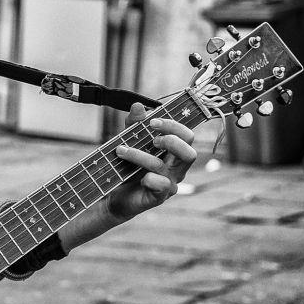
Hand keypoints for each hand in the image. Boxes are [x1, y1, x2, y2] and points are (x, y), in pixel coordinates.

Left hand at [106, 102, 196, 221]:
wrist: (114, 196)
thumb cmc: (127, 168)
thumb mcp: (130, 142)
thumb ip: (135, 125)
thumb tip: (137, 105)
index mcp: (174, 154)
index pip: (186, 137)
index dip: (173, 126)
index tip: (152, 122)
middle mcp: (176, 169)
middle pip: (190, 153)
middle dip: (171, 141)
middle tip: (151, 139)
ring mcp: (169, 184)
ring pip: (163, 166)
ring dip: (140, 155)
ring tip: (121, 151)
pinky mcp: (158, 197)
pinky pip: (160, 186)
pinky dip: (150, 178)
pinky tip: (139, 177)